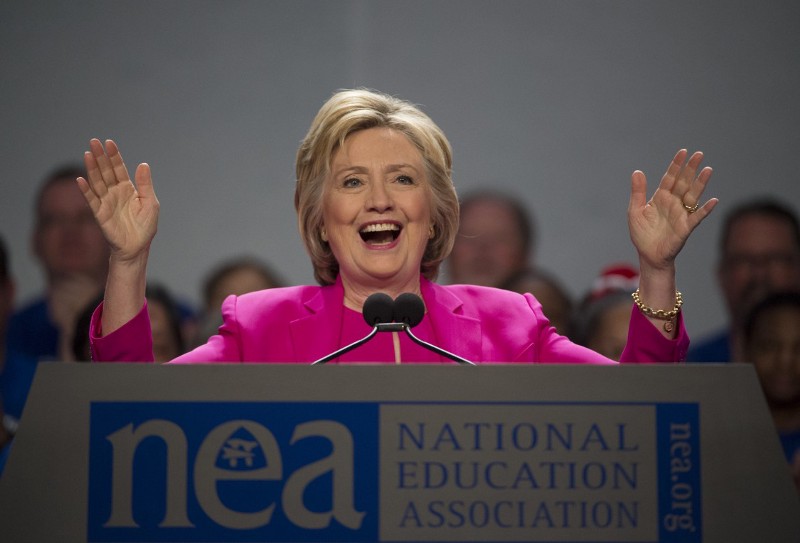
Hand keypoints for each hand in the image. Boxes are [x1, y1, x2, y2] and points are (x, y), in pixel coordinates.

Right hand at [77, 139, 158, 263]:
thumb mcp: (150, 203)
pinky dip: (86, 190)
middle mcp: (114, 192)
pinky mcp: (99, 213)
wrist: (137, 247)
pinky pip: (91, 199)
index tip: (109, 142)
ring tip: (87, 153)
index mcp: (128, 188)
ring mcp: (106, 201)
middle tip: (94, 141)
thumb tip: (143, 164)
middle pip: (106, 171)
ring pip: (97, 181)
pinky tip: (80, 179)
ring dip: (91, 168)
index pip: (119, 168)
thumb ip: (145, 185)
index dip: (114, 156)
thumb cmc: (145, 226)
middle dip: (100, 157)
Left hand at [628, 149, 717, 271]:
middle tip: (699, 154)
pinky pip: (697, 217)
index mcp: (661, 197)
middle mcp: (673, 203)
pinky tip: (713, 201)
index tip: (683, 152)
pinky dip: (705, 209)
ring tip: (708, 170)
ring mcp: (681, 214)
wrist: (648, 255)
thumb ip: (638, 192)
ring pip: (693, 195)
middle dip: (691, 169)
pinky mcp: (686, 227)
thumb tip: (637, 171)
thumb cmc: (642, 234)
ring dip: (701, 184)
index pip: (670, 178)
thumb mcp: (635, 211)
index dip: (676, 165)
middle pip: (684, 182)